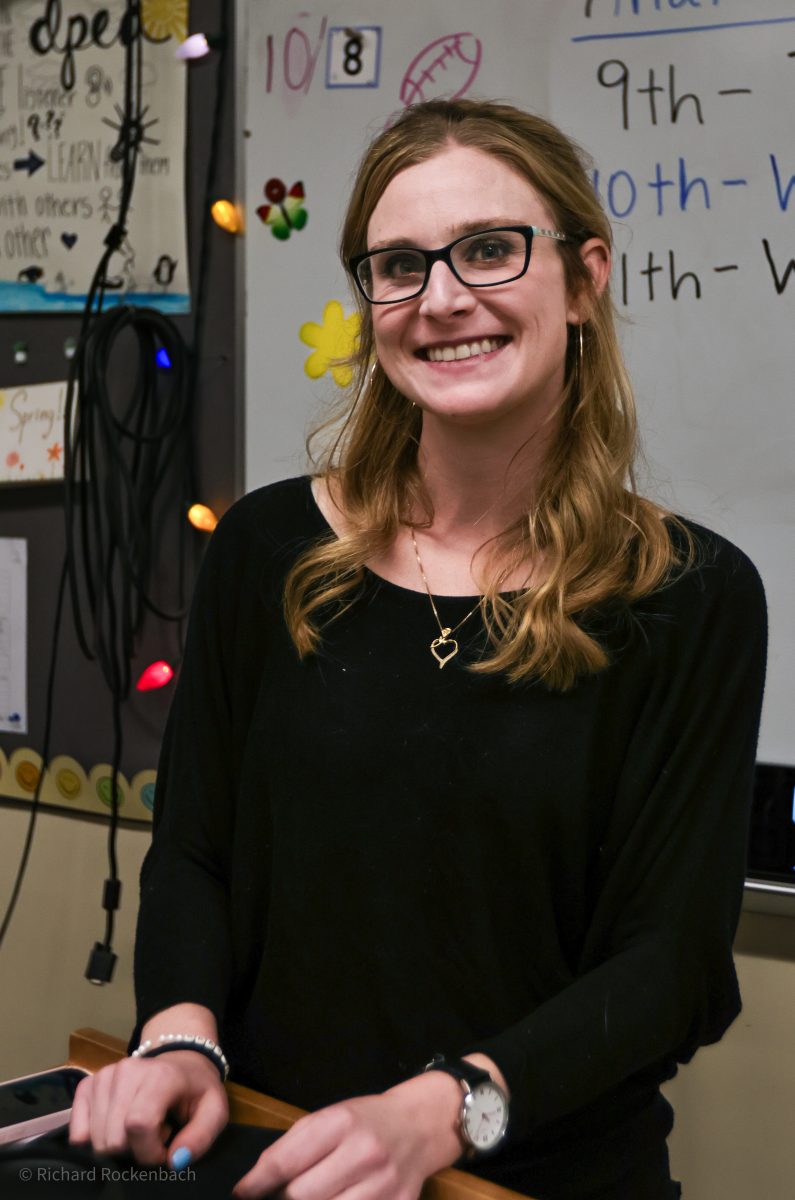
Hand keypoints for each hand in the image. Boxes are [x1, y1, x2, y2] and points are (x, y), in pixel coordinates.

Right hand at [68, 1050, 228, 1166]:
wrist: (180, 1062)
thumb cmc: (197, 1090)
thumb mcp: (214, 1110)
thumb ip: (200, 1137)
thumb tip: (174, 1162)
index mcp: (160, 1076)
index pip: (138, 1125)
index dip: (149, 1152)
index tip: (165, 1150)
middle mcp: (127, 1070)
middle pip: (113, 1139)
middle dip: (134, 1151)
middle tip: (156, 1134)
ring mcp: (104, 1076)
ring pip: (95, 1140)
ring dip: (119, 1145)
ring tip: (142, 1126)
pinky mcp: (88, 1084)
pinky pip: (77, 1131)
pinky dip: (96, 1139)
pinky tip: (118, 1126)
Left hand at [232, 1073, 465, 1199]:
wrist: (420, 1125)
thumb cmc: (366, 1120)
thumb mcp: (330, 1117)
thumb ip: (294, 1146)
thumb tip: (255, 1184)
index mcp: (341, 1122)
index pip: (286, 1161)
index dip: (257, 1183)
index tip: (241, 1195)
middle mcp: (364, 1152)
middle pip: (302, 1195)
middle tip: (277, 1199)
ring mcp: (384, 1184)